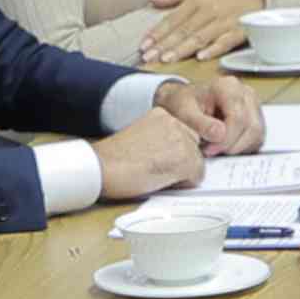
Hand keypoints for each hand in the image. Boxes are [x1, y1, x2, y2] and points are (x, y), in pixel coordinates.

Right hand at [92, 109, 212, 200]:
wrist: (102, 167)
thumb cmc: (112, 158)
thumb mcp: (139, 136)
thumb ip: (159, 140)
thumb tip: (172, 155)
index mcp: (161, 115)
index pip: (184, 134)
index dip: (174, 152)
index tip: (159, 159)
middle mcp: (174, 122)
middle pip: (194, 146)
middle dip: (182, 161)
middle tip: (159, 170)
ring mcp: (182, 140)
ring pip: (197, 162)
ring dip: (182, 173)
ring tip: (157, 175)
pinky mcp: (185, 159)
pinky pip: (197, 176)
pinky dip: (184, 184)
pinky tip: (161, 181)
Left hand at [136, 0, 265, 63]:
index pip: (173, 19)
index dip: (157, 32)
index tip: (144, 45)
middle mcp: (209, 9)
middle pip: (183, 30)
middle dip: (164, 45)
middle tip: (149, 57)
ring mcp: (224, 21)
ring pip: (200, 37)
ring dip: (182, 50)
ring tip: (167, 59)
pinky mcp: (239, 30)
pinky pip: (225, 41)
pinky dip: (214, 49)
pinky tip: (201, 57)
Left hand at [153, 74, 265, 152]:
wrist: (184, 100)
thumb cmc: (183, 102)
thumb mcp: (184, 112)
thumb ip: (200, 123)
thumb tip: (220, 134)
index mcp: (228, 87)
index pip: (238, 117)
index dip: (226, 139)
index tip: (210, 150)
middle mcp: (245, 93)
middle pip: (252, 127)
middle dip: (232, 145)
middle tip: (212, 151)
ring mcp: (253, 105)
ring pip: (257, 135)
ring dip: (238, 148)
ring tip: (216, 147)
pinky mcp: (255, 117)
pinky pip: (256, 138)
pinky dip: (242, 147)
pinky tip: (225, 145)